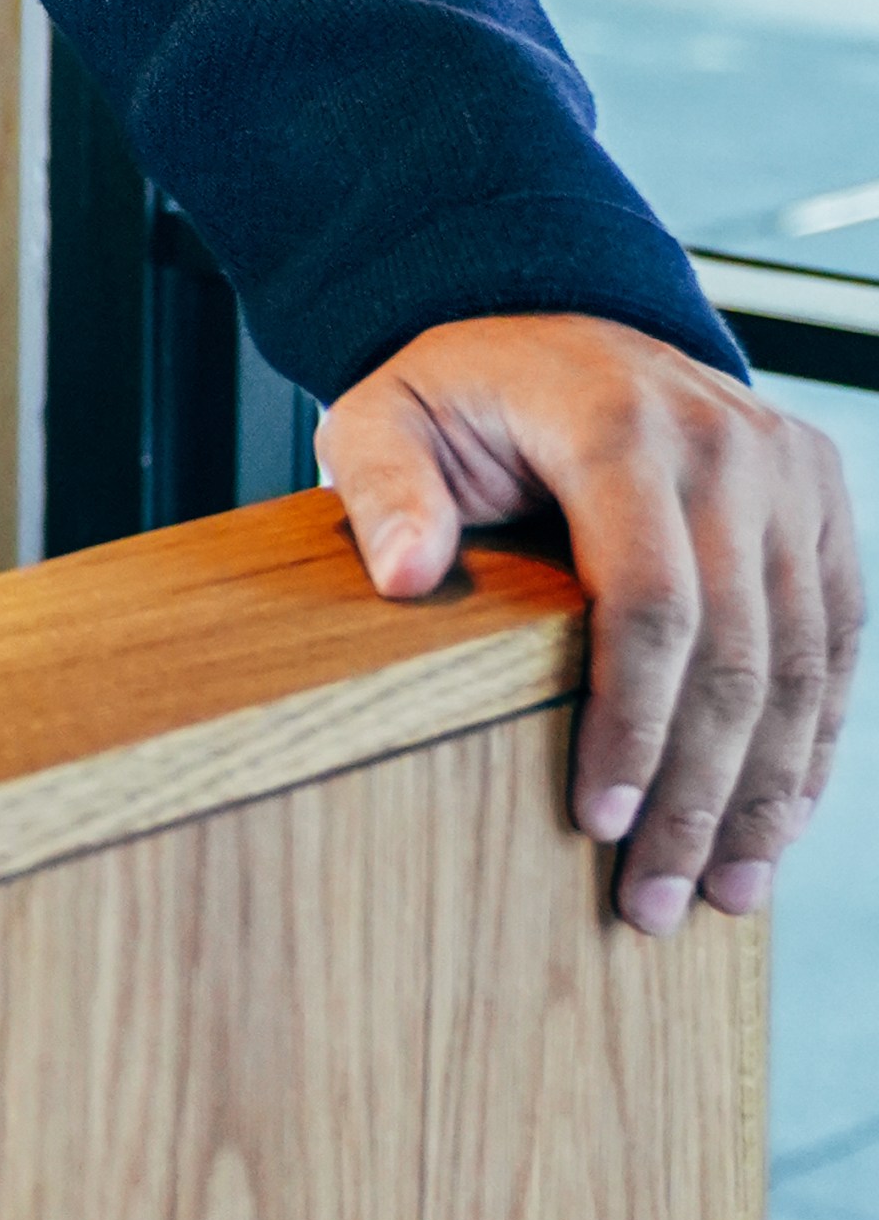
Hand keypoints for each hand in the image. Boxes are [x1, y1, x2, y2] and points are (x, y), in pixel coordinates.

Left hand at [318, 314, 861, 933]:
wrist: (563, 318)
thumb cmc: (466, 389)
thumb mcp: (388, 413)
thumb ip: (386, 489)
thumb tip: (404, 577)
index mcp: (617, 426)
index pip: (649, 605)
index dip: (633, 725)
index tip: (602, 823)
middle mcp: (725, 444)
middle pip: (736, 652)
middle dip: (702, 793)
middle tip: (660, 902)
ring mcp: (787, 471)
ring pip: (800, 660)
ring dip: (767, 789)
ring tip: (725, 891)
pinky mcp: (822, 499)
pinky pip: (836, 636)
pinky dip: (813, 736)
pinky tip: (777, 819)